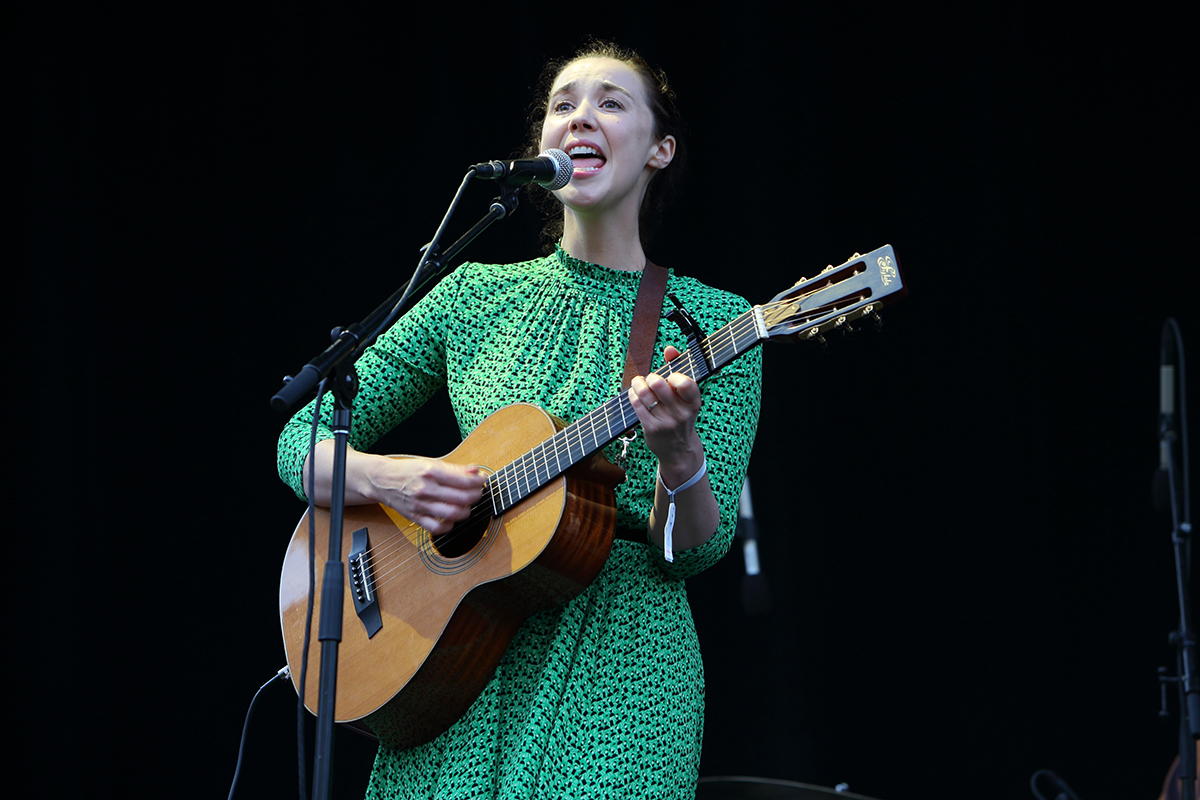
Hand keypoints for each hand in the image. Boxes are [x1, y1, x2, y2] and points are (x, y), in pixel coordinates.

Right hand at [363, 456, 486, 534]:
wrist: (382, 480)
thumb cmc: (408, 470)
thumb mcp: (432, 464)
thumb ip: (456, 469)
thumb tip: (476, 471)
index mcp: (431, 472)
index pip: (463, 481)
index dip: (478, 482)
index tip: (482, 481)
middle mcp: (425, 489)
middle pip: (461, 498)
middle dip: (476, 496)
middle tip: (478, 493)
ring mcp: (420, 505)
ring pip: (452, 514)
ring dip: (466, 511)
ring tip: (467, 505)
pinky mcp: (415, 517)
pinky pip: (437, 528)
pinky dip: (449, 526)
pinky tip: (452, 518)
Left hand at [627, 346, 704, 483]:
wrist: (678, 450)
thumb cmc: (681, 417)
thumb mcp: (686, 398)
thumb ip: (679, 370)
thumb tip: (669, 349)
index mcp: (694, 403)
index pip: (686, 383)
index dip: (674, 375)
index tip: (670, 377)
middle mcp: (681, 413)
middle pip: (659, 384)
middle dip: (651, 377)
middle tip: (650, 379)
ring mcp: (666, 422)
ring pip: (645, 393)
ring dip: (638, 383)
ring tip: (638, 383)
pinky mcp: (651, 428)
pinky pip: (637, 405)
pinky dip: (633, 395)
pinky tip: (634, 394)